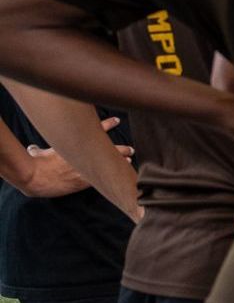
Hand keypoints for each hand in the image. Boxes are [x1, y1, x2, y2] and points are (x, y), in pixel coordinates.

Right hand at [19, 117, 134, 198]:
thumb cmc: (36, 164)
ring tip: (129, 161)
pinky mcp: (82, 181)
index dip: (107, 124)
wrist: (35, 177)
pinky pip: (102, 178)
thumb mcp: (39, 153)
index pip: (95, 129)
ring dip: (120, 162)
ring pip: (108, 163)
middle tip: (131, 148)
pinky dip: (111, 177)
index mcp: (73, 144)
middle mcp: (82, 155)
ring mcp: (84, 168)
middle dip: (120, 149)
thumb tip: (32, 148)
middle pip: (107, 149)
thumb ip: (39, 150)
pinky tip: (120, 177)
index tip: (116, 120)